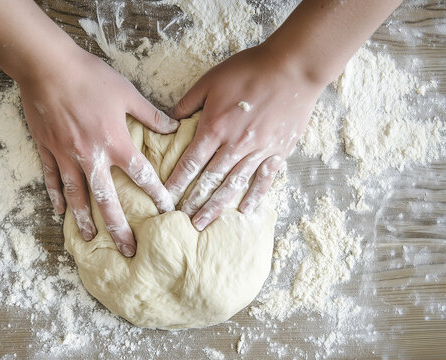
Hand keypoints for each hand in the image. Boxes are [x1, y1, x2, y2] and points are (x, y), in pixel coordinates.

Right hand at [20, 45, 178, 256]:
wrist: (46, 66)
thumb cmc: (90, 76)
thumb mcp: (126, 92)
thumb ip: (150, 114)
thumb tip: (173, 127)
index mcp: (115, 142)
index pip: (141, 175)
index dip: (157, 194)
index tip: (168, 211)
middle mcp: (91, 156)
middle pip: (107, 200)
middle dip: (119, 228)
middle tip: (129, 250)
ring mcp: (66, 156)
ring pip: (76, 196)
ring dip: (85, 220)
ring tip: (92, 239)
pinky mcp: (47, 149)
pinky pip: (51, 179)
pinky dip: (55, 197)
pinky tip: (60, 213)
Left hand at [165, 43, 323, 230]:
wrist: (293, 67)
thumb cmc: (249, 69)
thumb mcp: (211, 80)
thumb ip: (189, 102)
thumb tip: (171, 120)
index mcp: (214, 128)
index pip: (190, 163)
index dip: (176, 183)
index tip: (165, 198)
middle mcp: (234, 145)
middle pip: (209, 180)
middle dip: (193, 202)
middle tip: (180, 221)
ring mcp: (258, 151)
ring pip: (233, 185)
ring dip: (216, 206)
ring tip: (203, 223)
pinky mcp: (278, 151)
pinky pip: (264, 179)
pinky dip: (254, 196)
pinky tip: (245, 211)